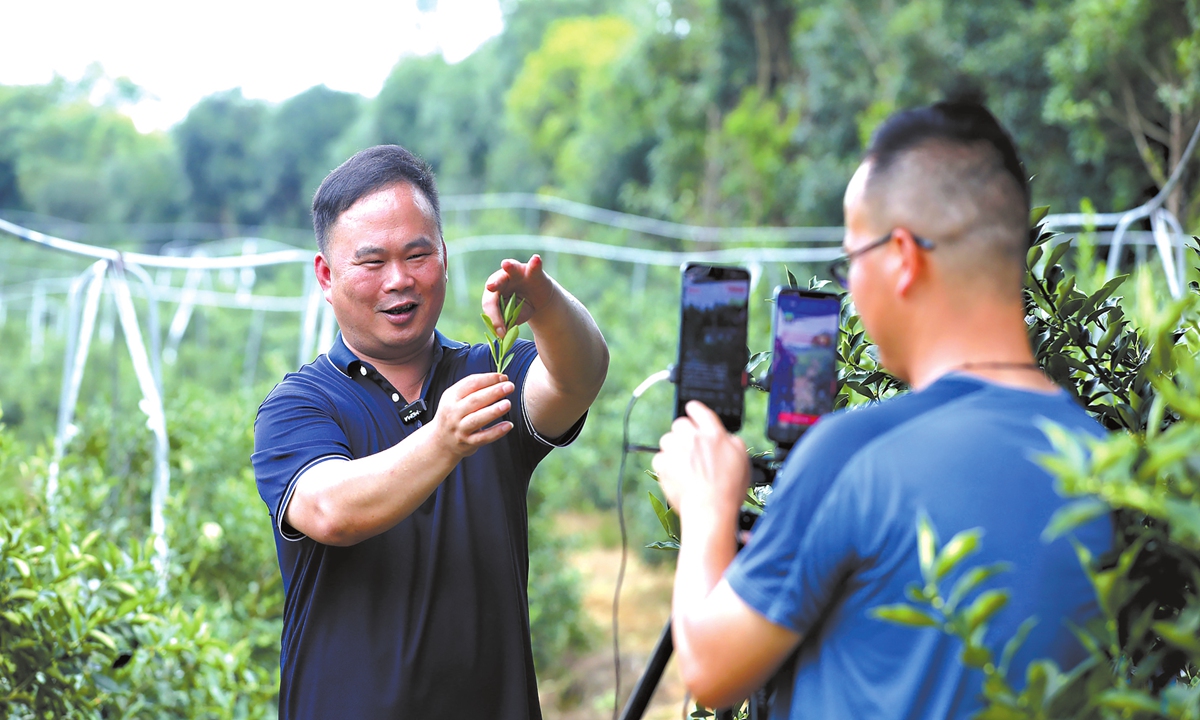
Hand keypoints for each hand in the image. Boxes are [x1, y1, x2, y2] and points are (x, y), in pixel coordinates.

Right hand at [432, 373, 514, 458]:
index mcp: (451, 397)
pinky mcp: (468, 442)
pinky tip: (508, 425)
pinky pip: (484, 437)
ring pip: (478, 419)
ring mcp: (460, 428)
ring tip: (507, 404)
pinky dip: (497, 431)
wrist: (441, 441)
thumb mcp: (455, 398)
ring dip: (493, 411)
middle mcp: (454, 412)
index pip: (470, 384)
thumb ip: (474, 388)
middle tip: (509, 386)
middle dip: (494, 392)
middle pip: (475, 400)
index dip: (488, 379)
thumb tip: (500, 379)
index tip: (503, 377)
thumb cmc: (454, 415)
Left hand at [482, 255, 557, 334]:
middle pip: (496, 283)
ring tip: (506, 264)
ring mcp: (517, 273)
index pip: (491, 305)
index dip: (495, 319)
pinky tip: (536, 259)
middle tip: (490, 287)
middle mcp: (502, 280)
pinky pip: (534, 267)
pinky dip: (535, 263)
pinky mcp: (533, 271)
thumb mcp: (514, 317)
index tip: (501, 333)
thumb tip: (503, 334)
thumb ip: (508, 322)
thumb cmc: (520, 307)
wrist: (538, 300)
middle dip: (493, 284)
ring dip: (510, 266)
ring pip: (512, 269)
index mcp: (493, 293)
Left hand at [652, 401, 750, 517]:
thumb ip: (732, 442)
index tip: (691, 410)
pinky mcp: (663, 465)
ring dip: (673, 447)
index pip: (698, 409)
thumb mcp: (742, 460)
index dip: (694, 409)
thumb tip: (725, 437)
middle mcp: (692, 438)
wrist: (710, 509)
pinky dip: (665, 464)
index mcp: (713, 434)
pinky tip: (676, 473)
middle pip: (680, 423)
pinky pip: (659, 457)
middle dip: (683, 433)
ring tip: (683, 463)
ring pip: (667, 439)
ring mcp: (676, 451)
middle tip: (690, 447)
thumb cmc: (728, 489)